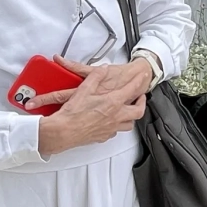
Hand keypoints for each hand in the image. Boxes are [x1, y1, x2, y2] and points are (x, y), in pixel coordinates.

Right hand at [36, 61, 150, 156]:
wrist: (64, 132)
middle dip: (142, 103)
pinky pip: (116, 132)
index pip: (131, 90)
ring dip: (132, 116)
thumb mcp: (85, 89)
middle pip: (138, 111)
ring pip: (129, 124)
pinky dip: (118, 126)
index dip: (139, 81)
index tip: (142, 77)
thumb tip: (102, 70)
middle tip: (141, 97)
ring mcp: (110, 128)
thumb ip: (96, 76)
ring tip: (131, 111)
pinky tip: (114, 123)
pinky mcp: (103, 136)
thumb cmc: (73, 114)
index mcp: (112, 103)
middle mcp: (115, 117)